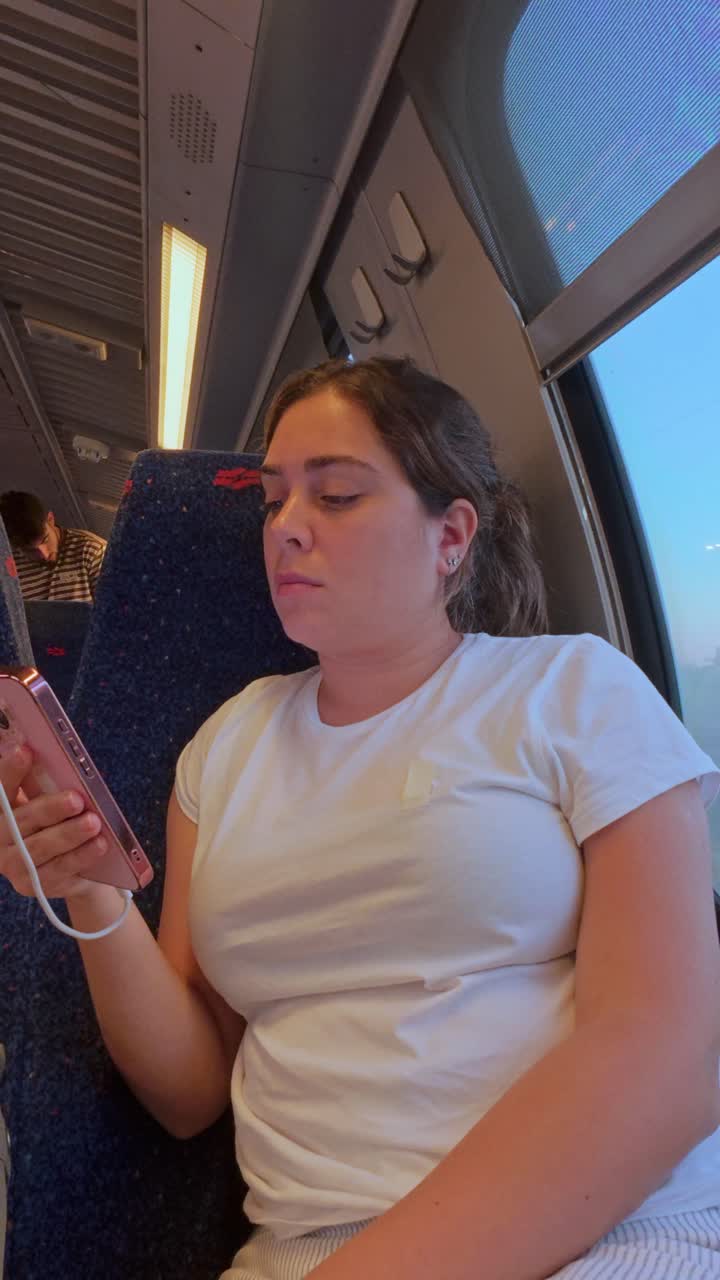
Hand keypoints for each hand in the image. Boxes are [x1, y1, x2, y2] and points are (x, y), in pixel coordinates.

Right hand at [0, 746, 107, 899]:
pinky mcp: (33, 885)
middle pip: (21, 822)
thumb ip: (44, 783)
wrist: (64, 868)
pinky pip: (59, 869)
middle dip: (50, 809)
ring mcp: (14, 865)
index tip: (26, 750)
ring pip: (40, 848)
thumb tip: (61, 758)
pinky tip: (99, 844)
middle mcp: (0, 839)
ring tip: (93, 822)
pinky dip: (81, 856)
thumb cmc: (53, 823)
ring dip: (69, 834)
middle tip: (76, 799)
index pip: (1, 789)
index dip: (10, 770)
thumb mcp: (47, 801)